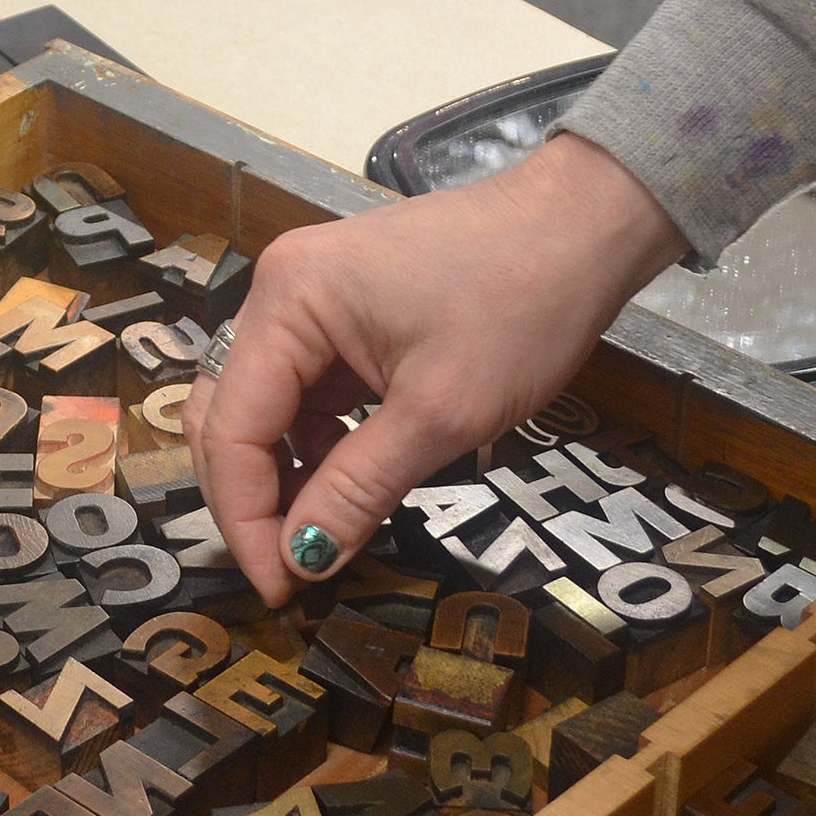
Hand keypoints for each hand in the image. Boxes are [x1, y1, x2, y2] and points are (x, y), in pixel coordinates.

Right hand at [183, 132, 690, 605]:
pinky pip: (305, 392)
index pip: (232, 430)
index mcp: (288, 301)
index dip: (245, 519)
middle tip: (290, 574)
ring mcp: (311, 300)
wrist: (585, 226)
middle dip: (251, 501)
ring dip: (282, 477)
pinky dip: (316, 446)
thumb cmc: (522, 306)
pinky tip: (344, 488)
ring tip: (317, 541)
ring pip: (263, 409)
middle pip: (229, 416)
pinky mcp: (344, 315)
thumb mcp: (441, 413)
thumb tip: (302, 562)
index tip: (280, 590)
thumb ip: (359, 489)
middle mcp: (280, 292)